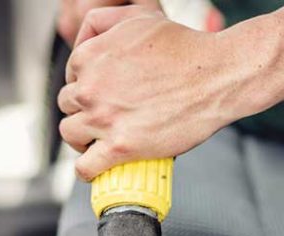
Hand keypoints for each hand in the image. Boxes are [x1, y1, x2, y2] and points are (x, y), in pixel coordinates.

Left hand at [58, 6, 247, 180]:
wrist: (216, 76)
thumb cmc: (184, 47)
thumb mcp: (138, 17)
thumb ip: (102, 23)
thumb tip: (81, 43)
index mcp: (90, 57)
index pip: (70, 76)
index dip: (84, 84)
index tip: (100, 93)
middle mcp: (91, 88)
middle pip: (68, 106)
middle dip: (83, 109)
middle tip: (104, 115)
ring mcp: (104, 119)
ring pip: (71, 135)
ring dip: (81, 138)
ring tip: (98, 139)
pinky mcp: (121, 147)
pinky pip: (86, 166)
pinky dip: (87, 170)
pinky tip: (96, 167)